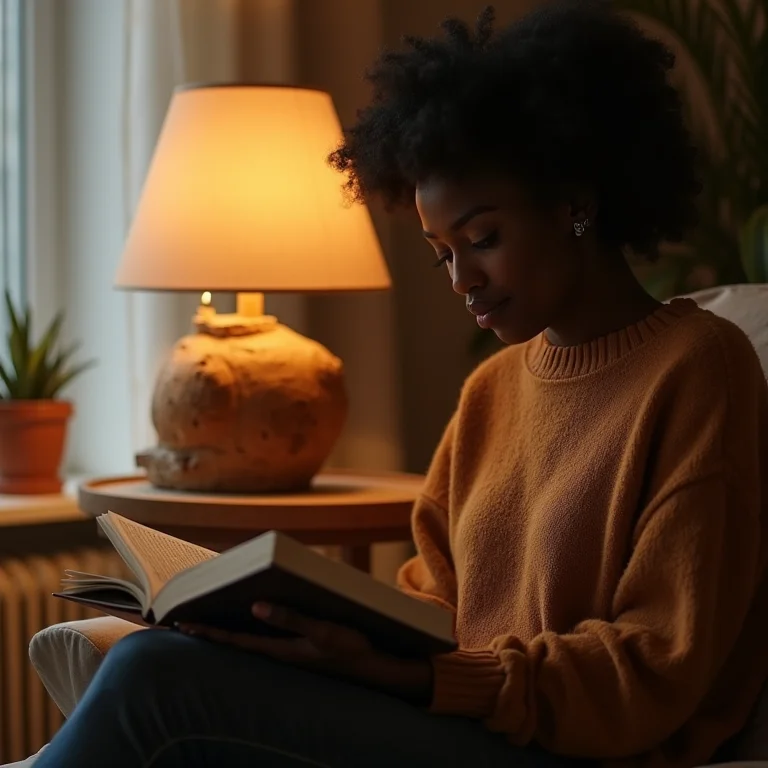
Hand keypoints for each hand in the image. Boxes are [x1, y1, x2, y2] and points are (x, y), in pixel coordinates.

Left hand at [178, 602, 432, 704]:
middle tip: (181, 620)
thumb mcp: (323, 632)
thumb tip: (256, 606)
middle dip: (209, 631)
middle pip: (235, 641)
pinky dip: (248, 630)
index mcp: (280, 650)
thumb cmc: (351, 649)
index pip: (234, 641)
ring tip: (206, 618)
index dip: (208, 632)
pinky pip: (265, 639)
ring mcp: (289, 653)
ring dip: (226, 630)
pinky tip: (246, 620)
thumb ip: (291, 619)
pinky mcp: (299, 650)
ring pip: (249, 641)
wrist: (376, 670)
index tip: (182, 623)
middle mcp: (279, 653)